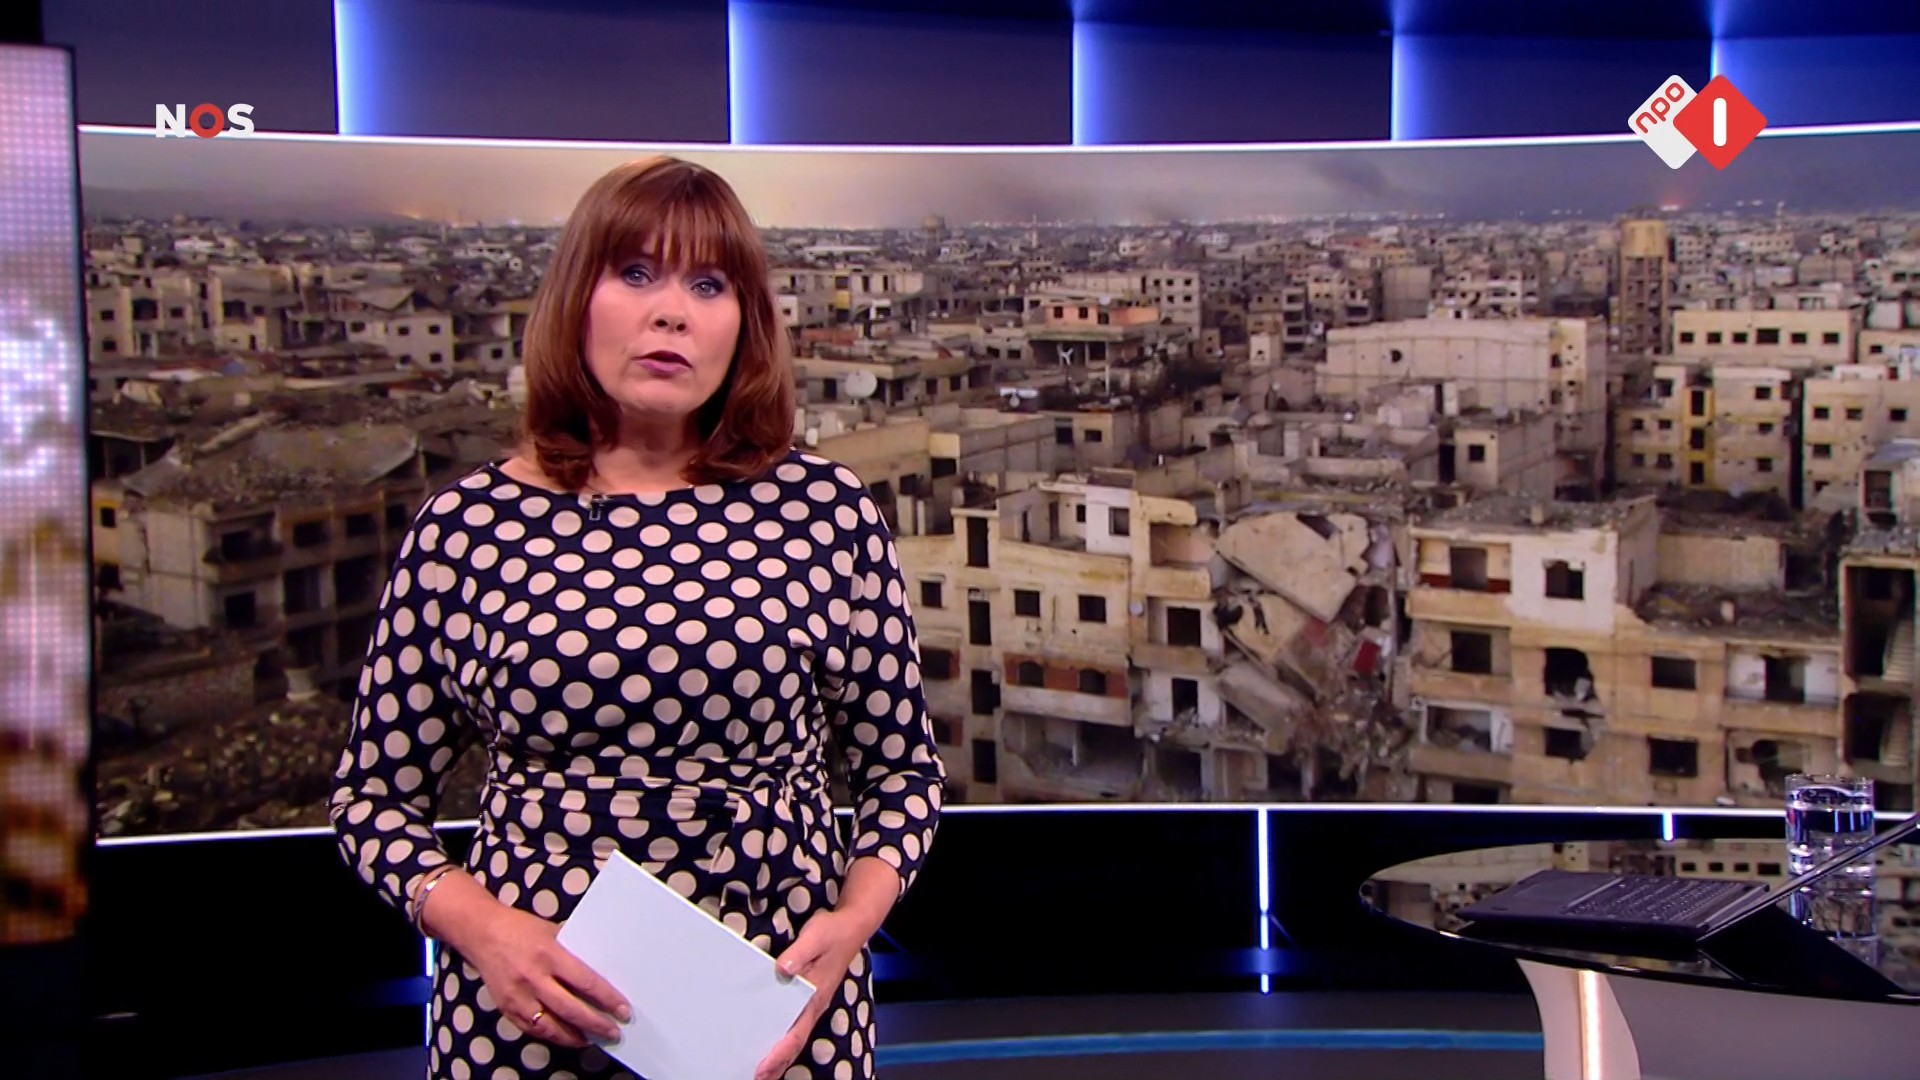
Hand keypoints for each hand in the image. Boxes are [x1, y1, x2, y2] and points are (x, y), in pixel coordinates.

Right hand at [459, 903, 631, 1048]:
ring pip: (551, 1026)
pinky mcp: (506, 1008)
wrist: (481, 933)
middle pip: (571, 1009)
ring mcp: (518, 996)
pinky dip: (552, 1036)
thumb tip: (600, 972)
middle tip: (614, 1032)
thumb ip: (573, 953)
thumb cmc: (521, 929)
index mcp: (549, 954)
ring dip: (574, 1037)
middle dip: (596, 1024)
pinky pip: (532, 1029)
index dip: (607, 1000)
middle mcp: (533, 977)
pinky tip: (566, 1036)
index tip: (623, 1011)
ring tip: (592, 1039)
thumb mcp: (553, 932)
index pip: (585, 982)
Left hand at [754, 910, 867, 1079]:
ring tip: (760, 1073)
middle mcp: (815, 1005)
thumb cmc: (833, 931)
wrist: (853, 926)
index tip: (762, 1068)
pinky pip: (795, 1027)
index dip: (779, 1053)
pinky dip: (784, 1042)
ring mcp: (813, 1003)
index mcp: (816, 995)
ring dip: (779, 1058)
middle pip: (795, 1043)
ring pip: (795, 1038)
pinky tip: (772, 1046)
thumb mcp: (816, 936)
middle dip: (776, 1065)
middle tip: (755, 1078)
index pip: (796, 1032)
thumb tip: (782, 969)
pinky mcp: (810, 998)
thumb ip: (799, 953)